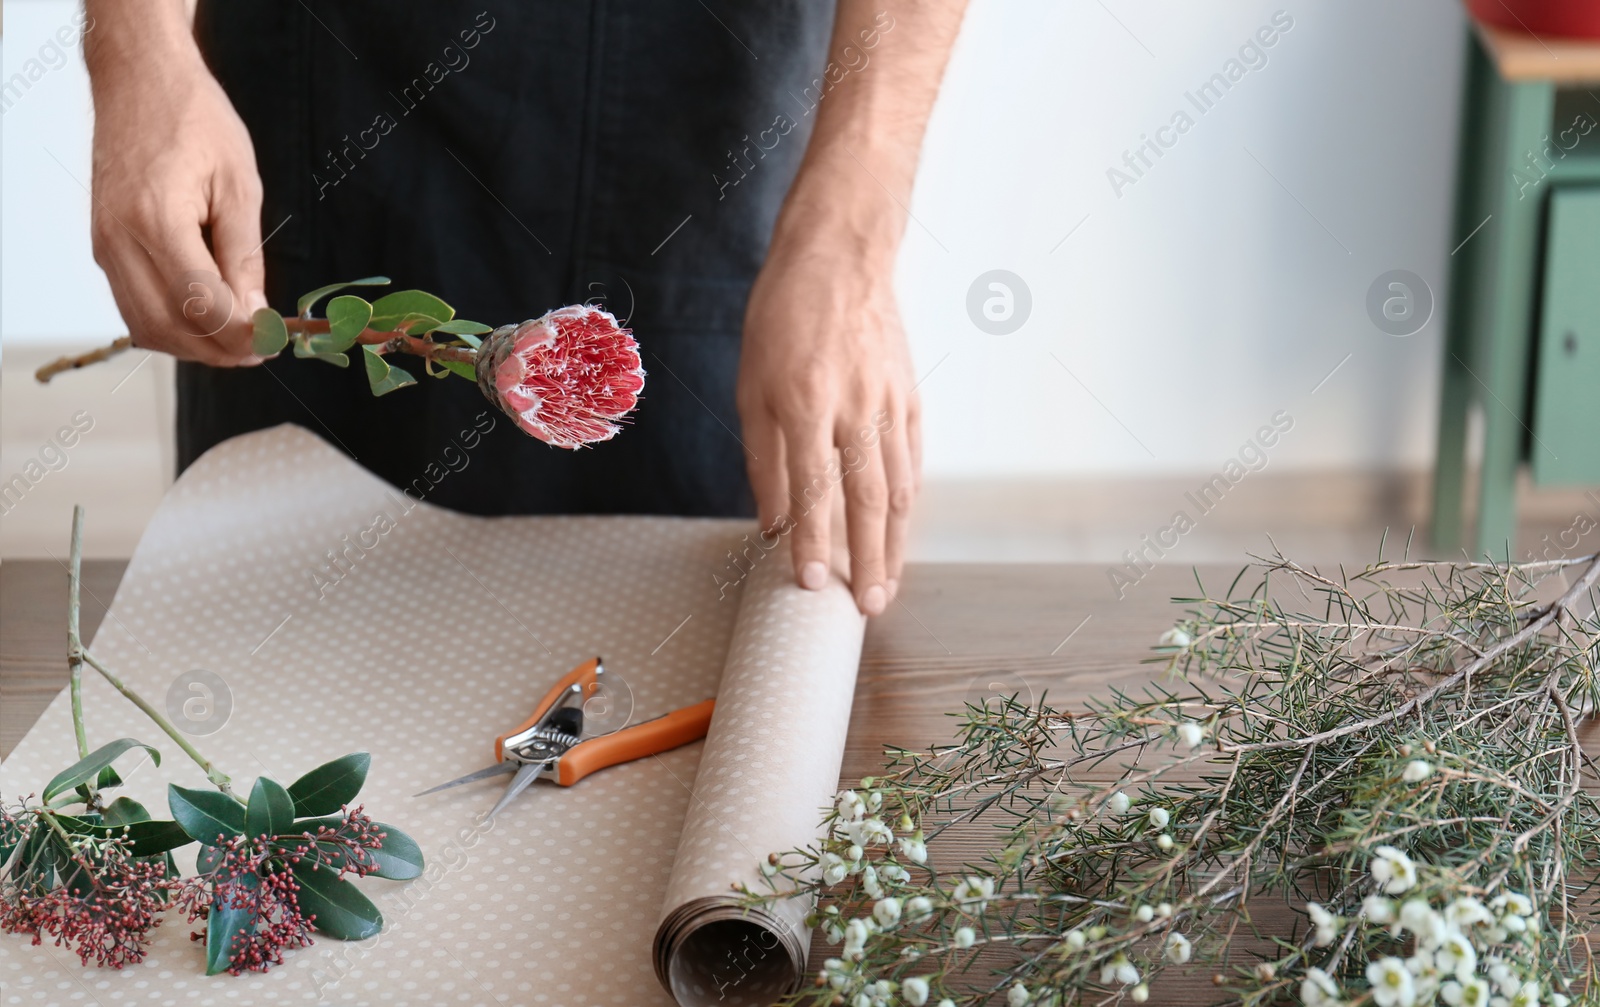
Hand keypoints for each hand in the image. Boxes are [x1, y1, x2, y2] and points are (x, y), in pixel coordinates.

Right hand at [86, 9, 264, 365]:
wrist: (140, 81)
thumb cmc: (195, 120)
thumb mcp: (240, 185)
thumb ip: (244, 255)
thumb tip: (254, 312)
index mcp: (155, 220)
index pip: (199, 303)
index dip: (239, 333)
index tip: (272, 341)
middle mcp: (119, 239)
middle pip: (167, 326)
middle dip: (218, 350)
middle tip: (261, 350)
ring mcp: (105, 245)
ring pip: (145, 325)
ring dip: (194, 346)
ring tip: (239, 341)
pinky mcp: (103, 245)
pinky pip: (133, 305)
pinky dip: (171, 325)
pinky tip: (207, 320)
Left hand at [738, 196, 920, 616]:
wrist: (840, 257)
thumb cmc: (782, 318)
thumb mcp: (752, 386)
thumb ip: (764, 458)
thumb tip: (773, 522)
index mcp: (807, 402)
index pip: (815, 490)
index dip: (815, 543)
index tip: (813, 585)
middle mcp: (855, 407)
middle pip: (868, 500)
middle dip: (868, 561)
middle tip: (869, 608)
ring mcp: (890, 402)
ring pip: (899, 486)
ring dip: (895, 543)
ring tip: (888, 585)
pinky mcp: (911, 396)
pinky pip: (913, 459)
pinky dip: (910, 501)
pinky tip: (902, 530)